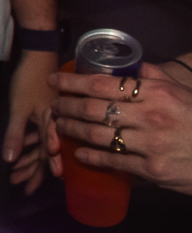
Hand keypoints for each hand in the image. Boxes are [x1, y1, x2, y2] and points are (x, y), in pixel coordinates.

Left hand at [3, 49, 58, 191]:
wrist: (39, 56)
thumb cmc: (28, 82)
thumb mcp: (19, 109)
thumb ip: (15, 134)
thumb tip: (10, 160)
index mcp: (51, 128)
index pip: (45, 157)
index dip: (37, 173)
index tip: (29, 190)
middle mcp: (55, 126)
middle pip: (44, 154)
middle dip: (32, 170)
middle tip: (20, 185)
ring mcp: (51, 119)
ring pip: (41, 144)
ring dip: (29, 158)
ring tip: (17, 173)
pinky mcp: (46, 112)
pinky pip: (39, 133)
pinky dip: (31, 143)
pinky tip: (23, 150)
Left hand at [51, 58, 191, 194]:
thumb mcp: (181, 91)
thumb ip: (153, 76)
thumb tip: (126, 62)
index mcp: (158, 93)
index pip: (103, 84)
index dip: (73, 81)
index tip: (55, 80)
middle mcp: (151, 116)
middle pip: (94, 109)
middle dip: (66, 106)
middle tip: (54, 106)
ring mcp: (151, 144)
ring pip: (98, 135)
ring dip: (73, 130)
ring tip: (61, 126)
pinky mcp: (152, 170)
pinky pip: (113, 161)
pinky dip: (91, 157)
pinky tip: (79, 153)